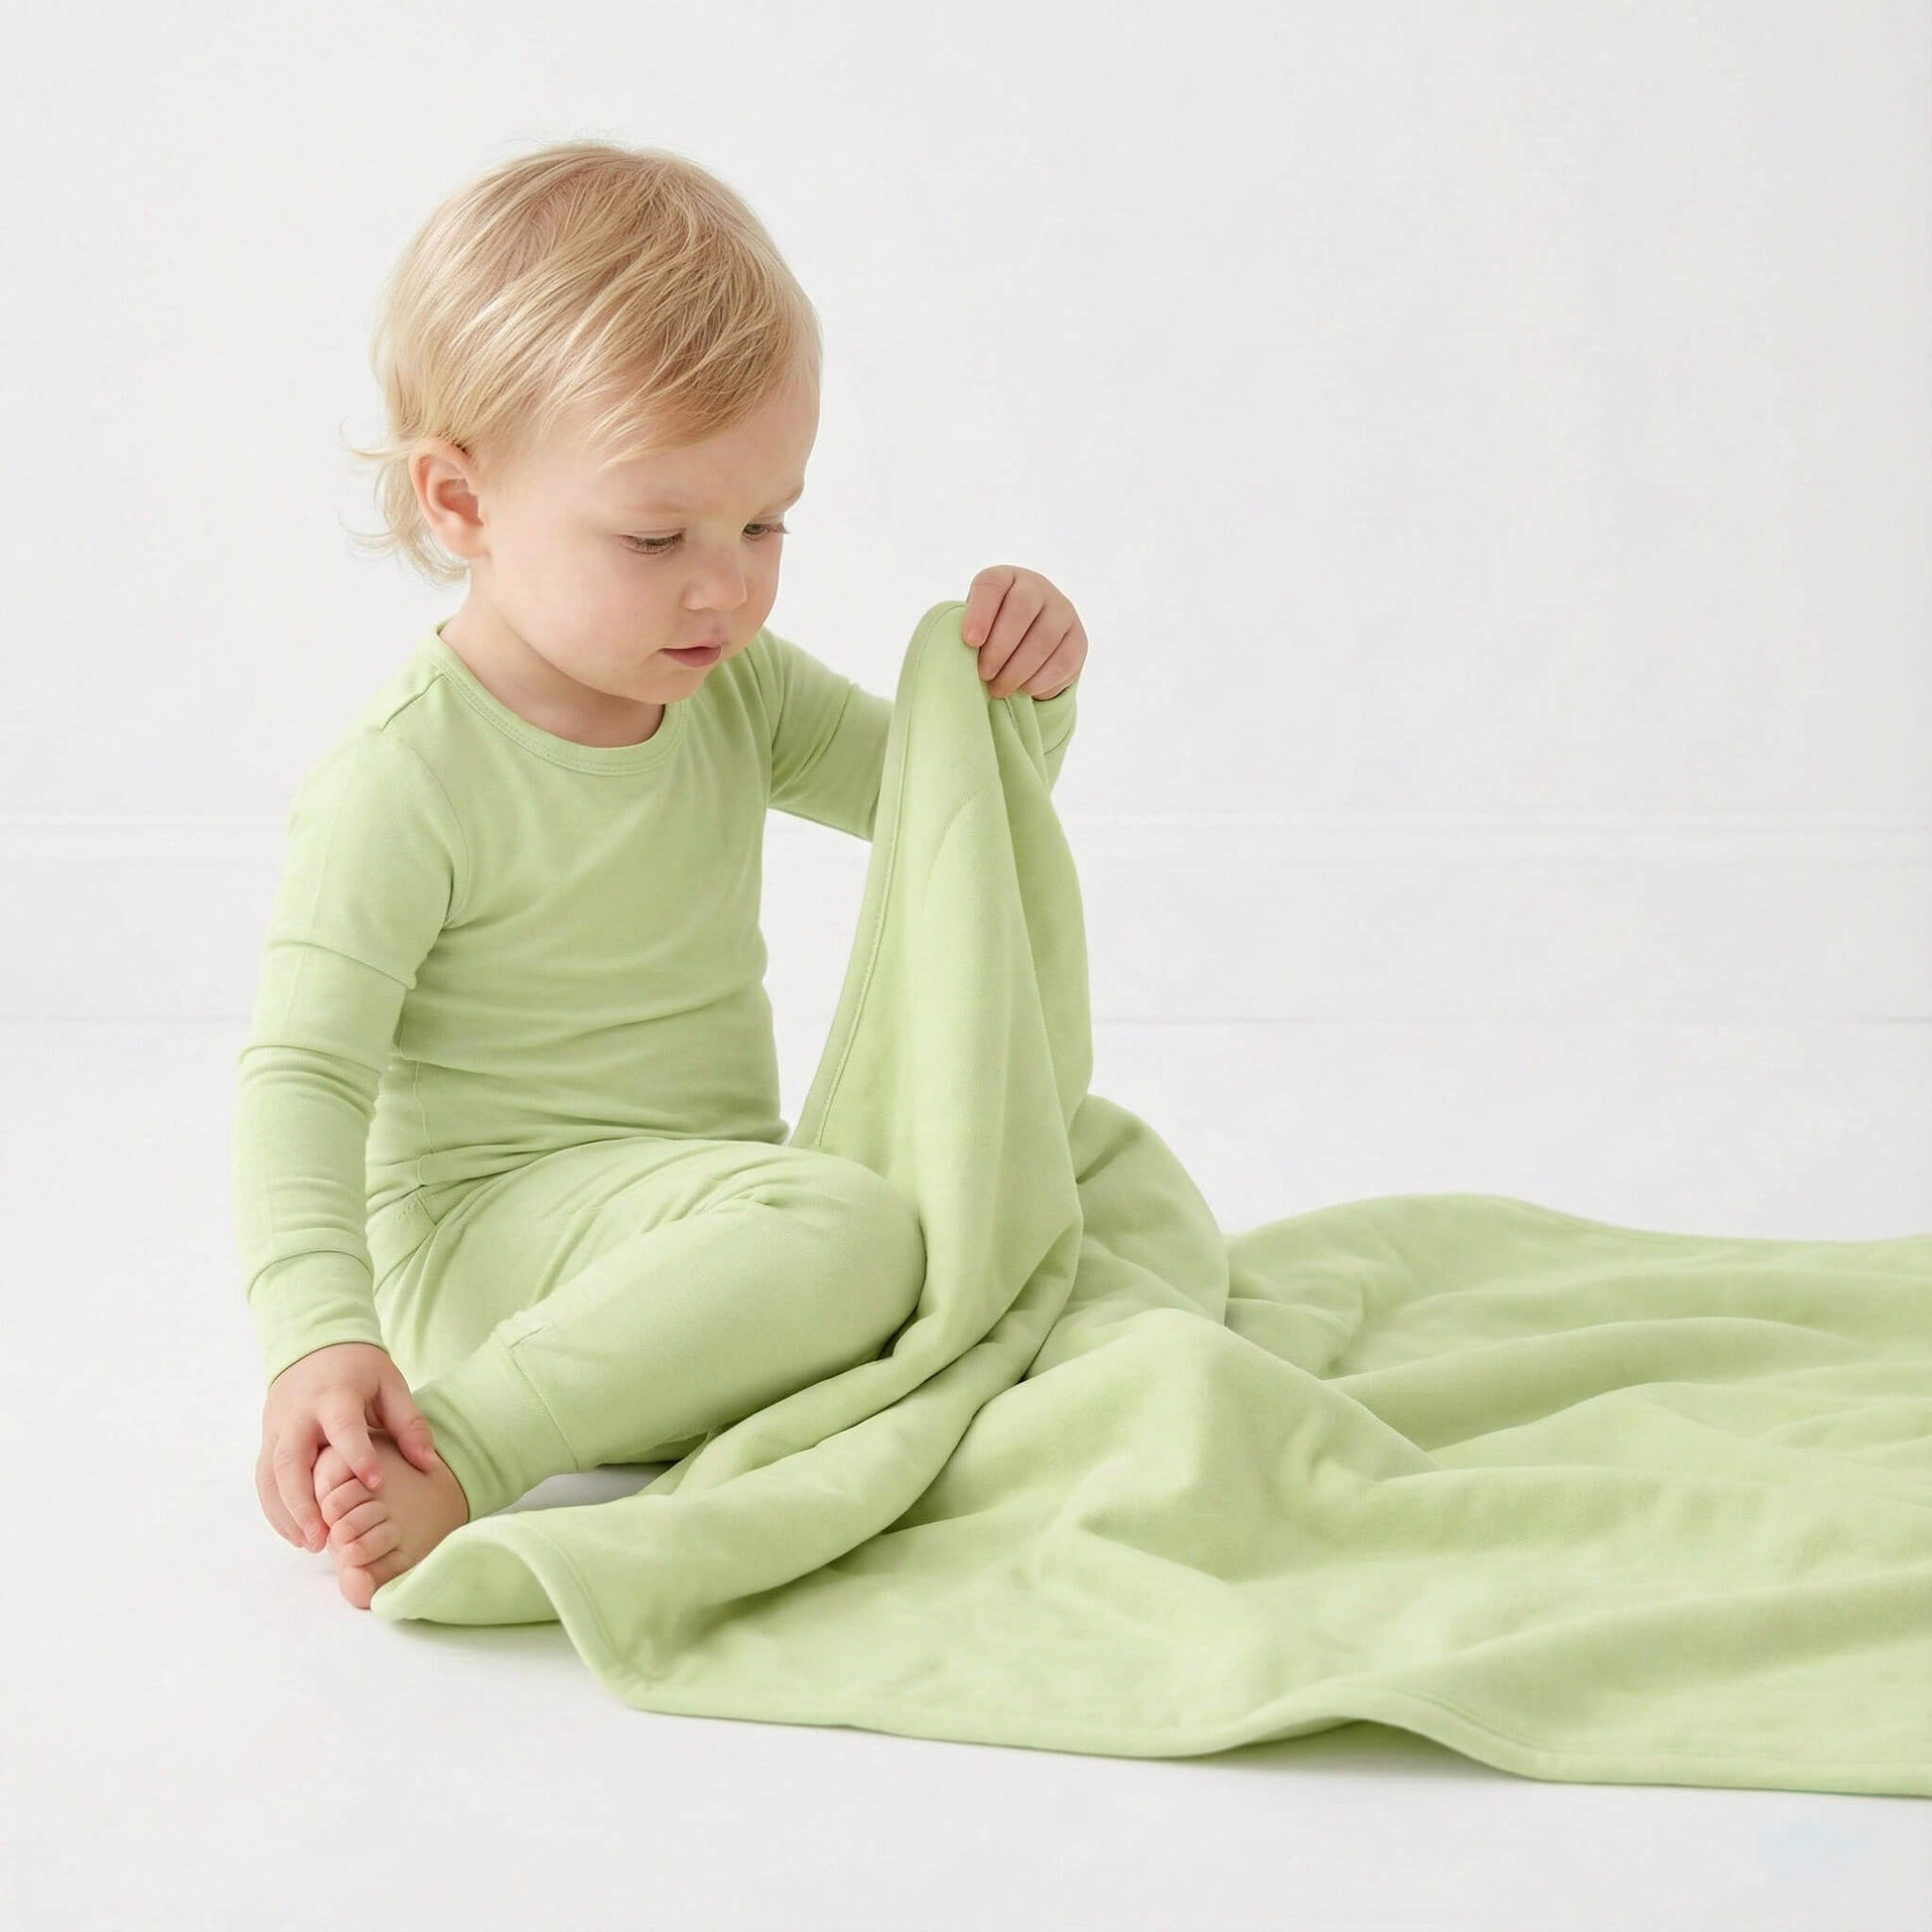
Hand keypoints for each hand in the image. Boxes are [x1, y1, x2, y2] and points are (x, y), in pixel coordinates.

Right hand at [257, 1341, 443, 1552]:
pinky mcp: (268, 1441)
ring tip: (311, 1544)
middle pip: (291, 1461)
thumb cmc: (359, 1369)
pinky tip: (297, 1534)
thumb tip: (428, 1463)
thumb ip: (408, 1422)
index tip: (376, 1483)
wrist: (313, 1346)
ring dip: (287, 1514)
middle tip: (325, 1537)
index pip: (343, 1428)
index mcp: (334, 1395)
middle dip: (304, 1503)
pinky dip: (276, 1510)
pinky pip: (264, 1480)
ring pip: (271, 1477)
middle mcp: (298, 1415)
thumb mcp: (390, 1384)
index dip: (358, 1455)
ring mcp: (277, 1429)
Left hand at [960, 566, 1087, 699]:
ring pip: (1044, 638)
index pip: (991, 586)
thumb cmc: (990, 635)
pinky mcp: (1078, 638)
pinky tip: (1024, 690)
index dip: (980, 612)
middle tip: (984, 674)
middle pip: (1021, 609)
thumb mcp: (975, 627)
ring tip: (998, 689)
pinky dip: (1041, 680)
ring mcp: (1062, 611)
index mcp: (1004, 579)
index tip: (970, 641)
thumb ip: (966, 635)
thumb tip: (953, 658)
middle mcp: (1037, 588)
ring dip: (1018, 669)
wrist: (1028, 643)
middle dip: (1000, 647)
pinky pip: (1063, 660)